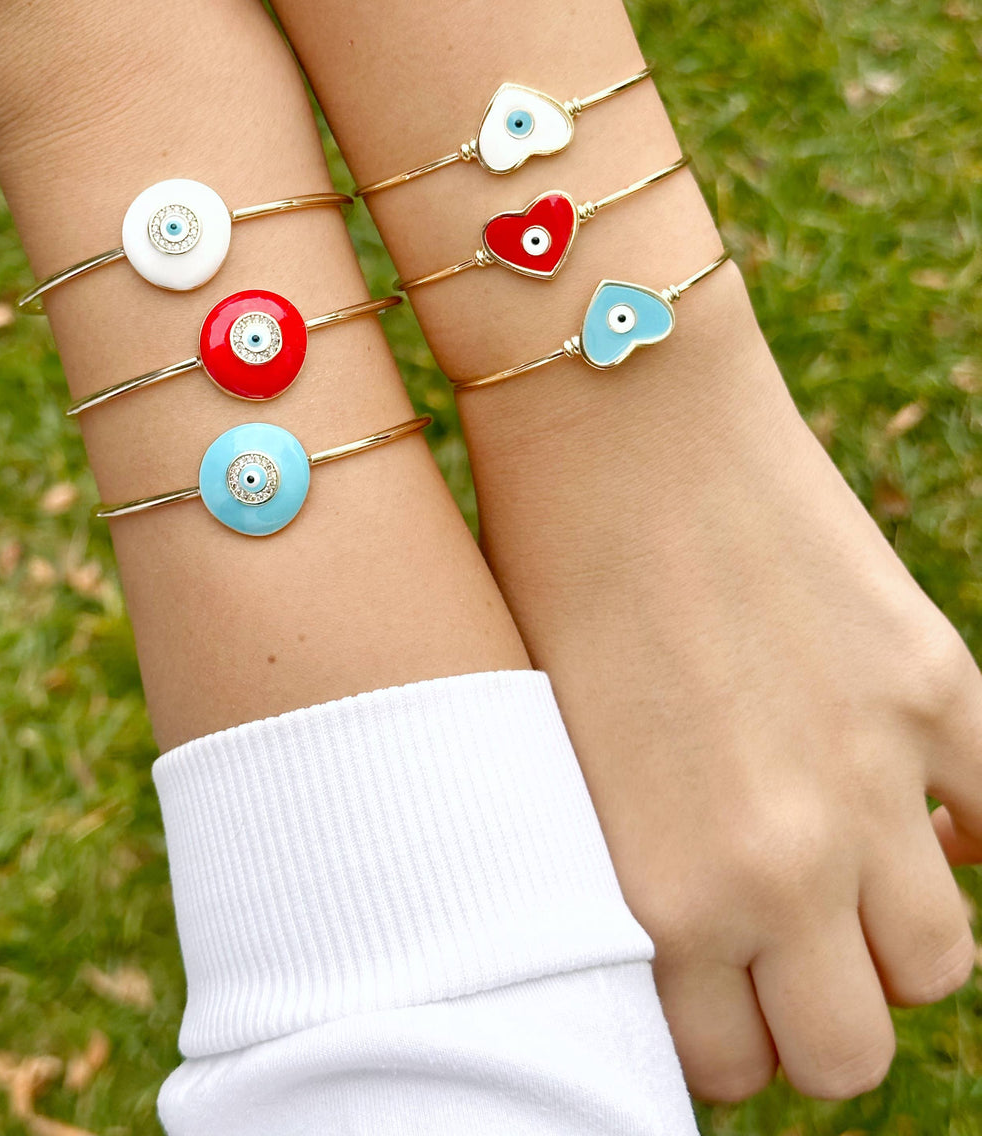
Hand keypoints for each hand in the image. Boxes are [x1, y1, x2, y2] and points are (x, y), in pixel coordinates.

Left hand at [468, 263, 981, 1100]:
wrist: (617, 421)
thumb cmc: (547, 580)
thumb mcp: (560, 762)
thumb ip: (639, 873)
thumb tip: (705, 943)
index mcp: (655, 894)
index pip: (726, 1066)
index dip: (718, 1030)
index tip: (707, 981)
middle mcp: (776, 867)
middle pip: (847, 1051)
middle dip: (810, 1011)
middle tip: (778, 944)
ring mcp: (872, 780)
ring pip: (938, 965)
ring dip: (892, 935)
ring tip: (845, 870)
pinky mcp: (934, 690)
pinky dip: (965, 825)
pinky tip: (911, 792)